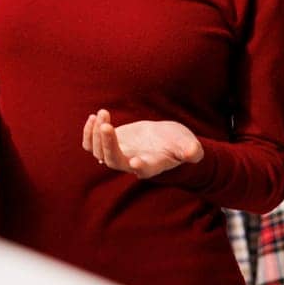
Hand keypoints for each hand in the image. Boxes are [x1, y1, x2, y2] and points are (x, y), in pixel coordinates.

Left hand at [82, 110, 203, 179]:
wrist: (165, 140)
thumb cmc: (179, 143)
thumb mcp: (188, 145)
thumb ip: (191, 150)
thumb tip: (194, 153)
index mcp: (153, 165)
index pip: (145, 170)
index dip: (141, 167)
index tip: (136, 162)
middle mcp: (132, 163)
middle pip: (113, 160)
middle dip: (107, 144)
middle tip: (107, 125)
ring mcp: (118, 154)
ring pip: (98, 152)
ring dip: (96, 134)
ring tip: (103, 114)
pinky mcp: (110, 144)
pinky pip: (91, 144)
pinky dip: (89, 133)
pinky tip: (94, 117)